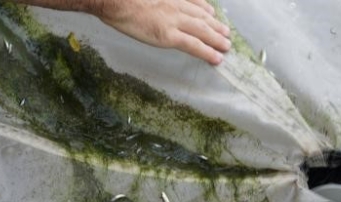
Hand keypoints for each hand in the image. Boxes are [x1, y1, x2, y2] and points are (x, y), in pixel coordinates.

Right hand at [97, 0, 230, 64]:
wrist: (114, 1)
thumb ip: (152, 1)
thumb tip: (150, 8)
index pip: (192, 2)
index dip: (204, 9)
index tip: (212, 14)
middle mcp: (175, 6)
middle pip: (201, 17)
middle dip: (215, 25)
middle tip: (226, 33)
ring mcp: (173, 21)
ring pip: (202, 31)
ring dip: (216, 39)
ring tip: (226, 46)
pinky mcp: (168, 35)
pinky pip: (193, 45)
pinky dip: (206, 52)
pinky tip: (216, 58)